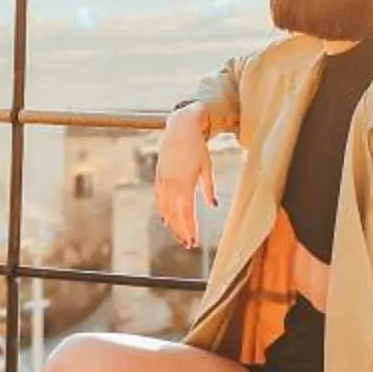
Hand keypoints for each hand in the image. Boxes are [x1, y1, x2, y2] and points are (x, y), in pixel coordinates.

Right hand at [153, 109, 216, 250]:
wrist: (181, 127)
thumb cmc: (197, 147)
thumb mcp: (207, 167)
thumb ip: (209, 188)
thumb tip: (214, 205)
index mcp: (185, 182)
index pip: (186, 212)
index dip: (189, 228)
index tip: (194, 241)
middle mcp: (171, 183)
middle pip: (174, 214)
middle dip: (181, 231)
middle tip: (189, 244)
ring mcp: (163, 180)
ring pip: (165, 209)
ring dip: (172, 224)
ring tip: (180, 236)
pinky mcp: (159, 176)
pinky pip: (159, 199)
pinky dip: (163, 211)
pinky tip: (167, 220)